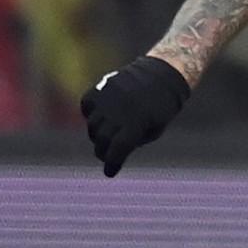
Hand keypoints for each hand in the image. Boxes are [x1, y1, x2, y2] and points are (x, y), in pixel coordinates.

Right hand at [80, 56, 191, 175]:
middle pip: (101, 141)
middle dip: (103, 152)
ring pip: (92, 126)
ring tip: (106, 136)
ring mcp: (106, 99)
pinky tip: (100, 119)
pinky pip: (87, 108)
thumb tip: (113, 151)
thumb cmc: (161, 107)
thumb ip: (134, 142)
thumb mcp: (154, 129)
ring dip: (97, 135)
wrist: (161, 74)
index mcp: (135, 124)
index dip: (112, 164)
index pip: (117, 151)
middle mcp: (117, 112)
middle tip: (106, 156)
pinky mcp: (98, 89)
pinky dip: (90, 116)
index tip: (109, 173)